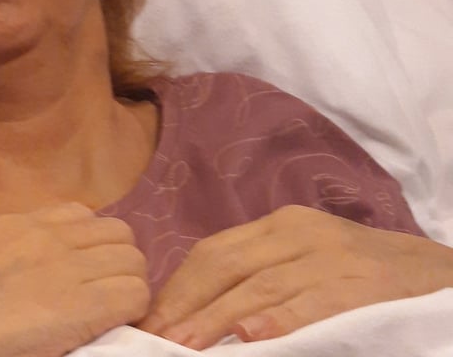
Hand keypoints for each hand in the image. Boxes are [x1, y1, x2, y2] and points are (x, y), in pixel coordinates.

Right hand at [0, 202, 149, 356]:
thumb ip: (19, 248)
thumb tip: (51, 261)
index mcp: (22, 223)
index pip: (85, 215)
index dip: (93, 245)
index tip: (87, 270)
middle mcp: (50, 236)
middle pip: (118, 233)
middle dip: (117, 261)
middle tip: (103, 291)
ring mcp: (69, 267)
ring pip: (134, 260)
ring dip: (127, 284)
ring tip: (108, 309)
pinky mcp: (85, 303)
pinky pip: (135, 293)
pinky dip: (131, 309)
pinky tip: (110, 324)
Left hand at [137, 204, 452, 349]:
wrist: (438, 275)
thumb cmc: (361, 277)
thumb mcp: (304, 265)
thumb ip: (257, 280)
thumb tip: (194, 316)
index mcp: (278, 227)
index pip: (213, 253)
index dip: (177, 289)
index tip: (148, 323)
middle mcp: (299, 232)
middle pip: (225, 265)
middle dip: (186, 306)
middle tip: (156, 340)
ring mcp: (330, 254)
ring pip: (260, 285)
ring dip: (217, 319)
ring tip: (184, 346)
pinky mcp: (361, 283)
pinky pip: (313, 302)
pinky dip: (280, 320)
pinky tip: (252, 338)